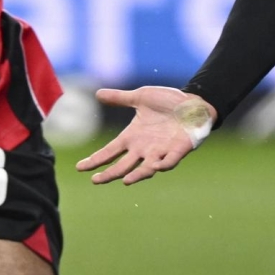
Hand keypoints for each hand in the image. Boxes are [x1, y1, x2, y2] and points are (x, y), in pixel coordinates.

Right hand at [74, 86, 215, 184]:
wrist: (194, 103)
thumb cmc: (168, 101)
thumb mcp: (140, 97)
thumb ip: (119, 98)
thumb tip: (97, 93)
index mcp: (132, 136)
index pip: (110, 151)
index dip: (96, 160)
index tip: (80, 167)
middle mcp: (144, 148)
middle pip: (123, 165)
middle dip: (109, 174)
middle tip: (95, 180)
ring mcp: (160, 151)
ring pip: (145, 169)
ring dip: (136, 175)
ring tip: (125, 181)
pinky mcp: (177, 150)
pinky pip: (169, 161)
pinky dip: (162, 165)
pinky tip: (154, 166)